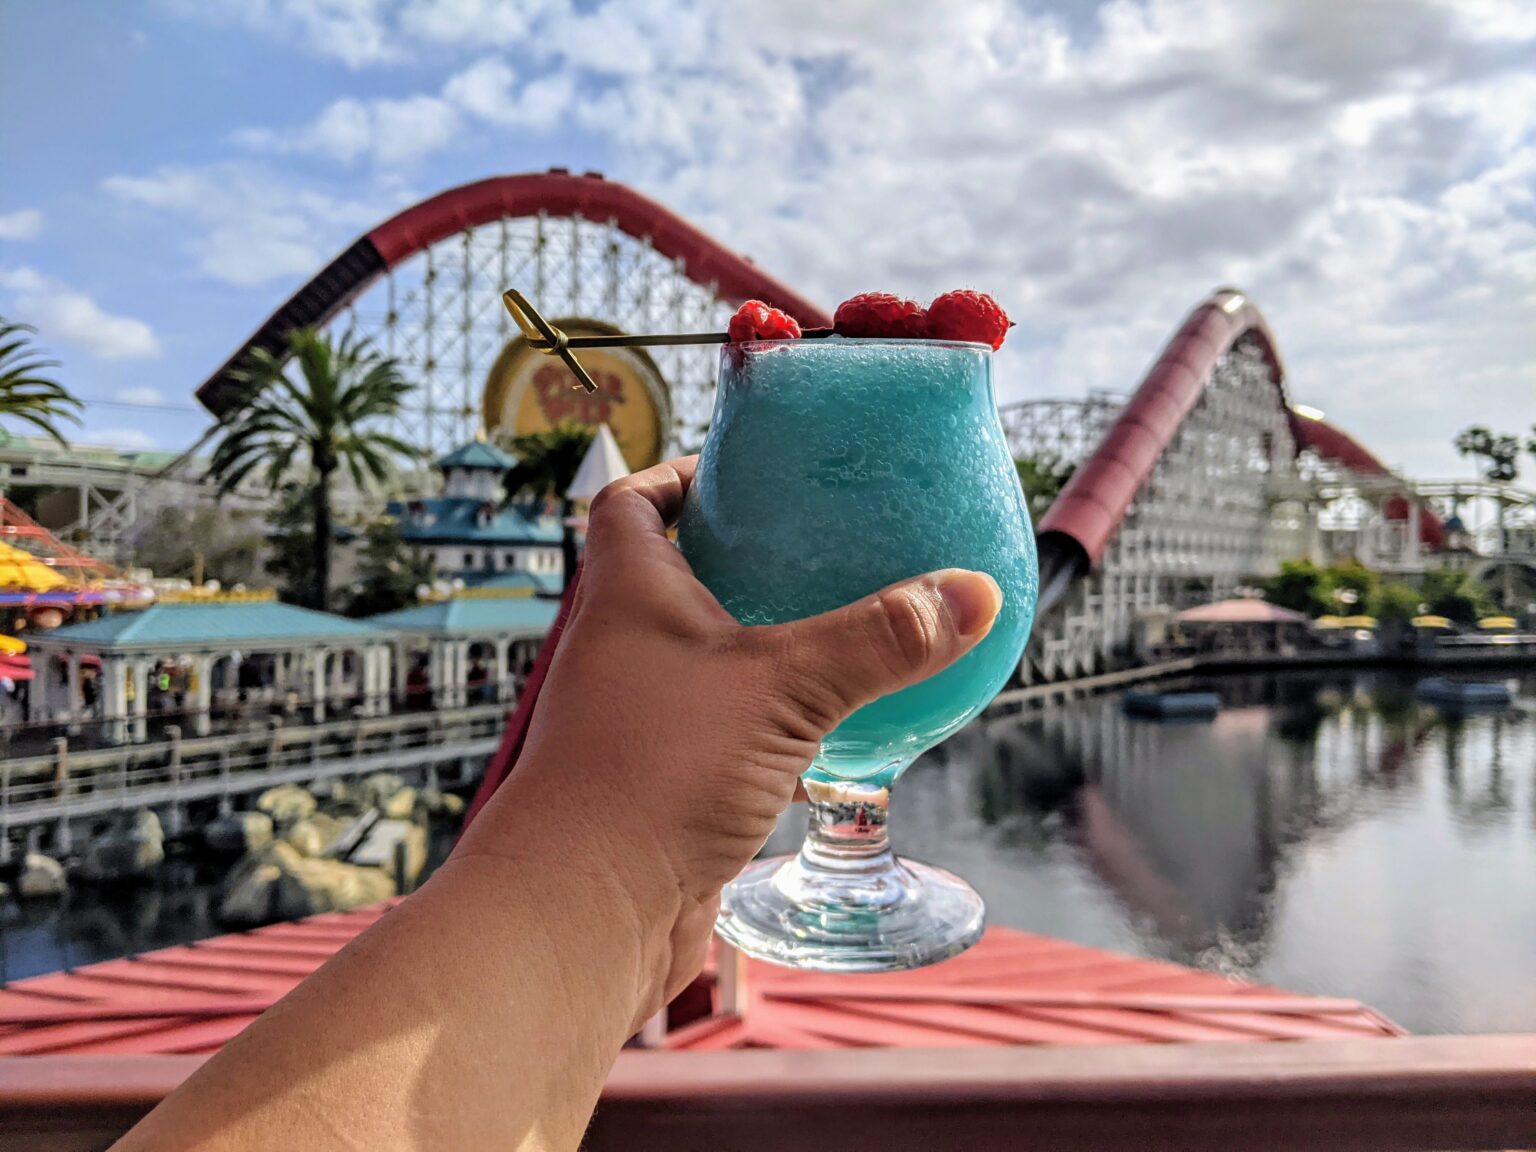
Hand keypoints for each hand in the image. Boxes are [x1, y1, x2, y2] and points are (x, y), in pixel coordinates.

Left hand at [457, 456, 1000, 1026]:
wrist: (587, 910)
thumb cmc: (653, 773)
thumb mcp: (783, 687)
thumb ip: (878, 639)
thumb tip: (970, 594)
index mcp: (628, 595)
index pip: (631, 504)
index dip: (677, 475)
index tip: (739, 468)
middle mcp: (624, 650)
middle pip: (677, 580)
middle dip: (742, 560)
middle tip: (821, 546)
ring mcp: (641, 721)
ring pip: (707, 663)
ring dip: (763, 647)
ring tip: (842, 631)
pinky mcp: (666, 786)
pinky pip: (727, 735)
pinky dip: (774, 726)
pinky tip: (833, 732)